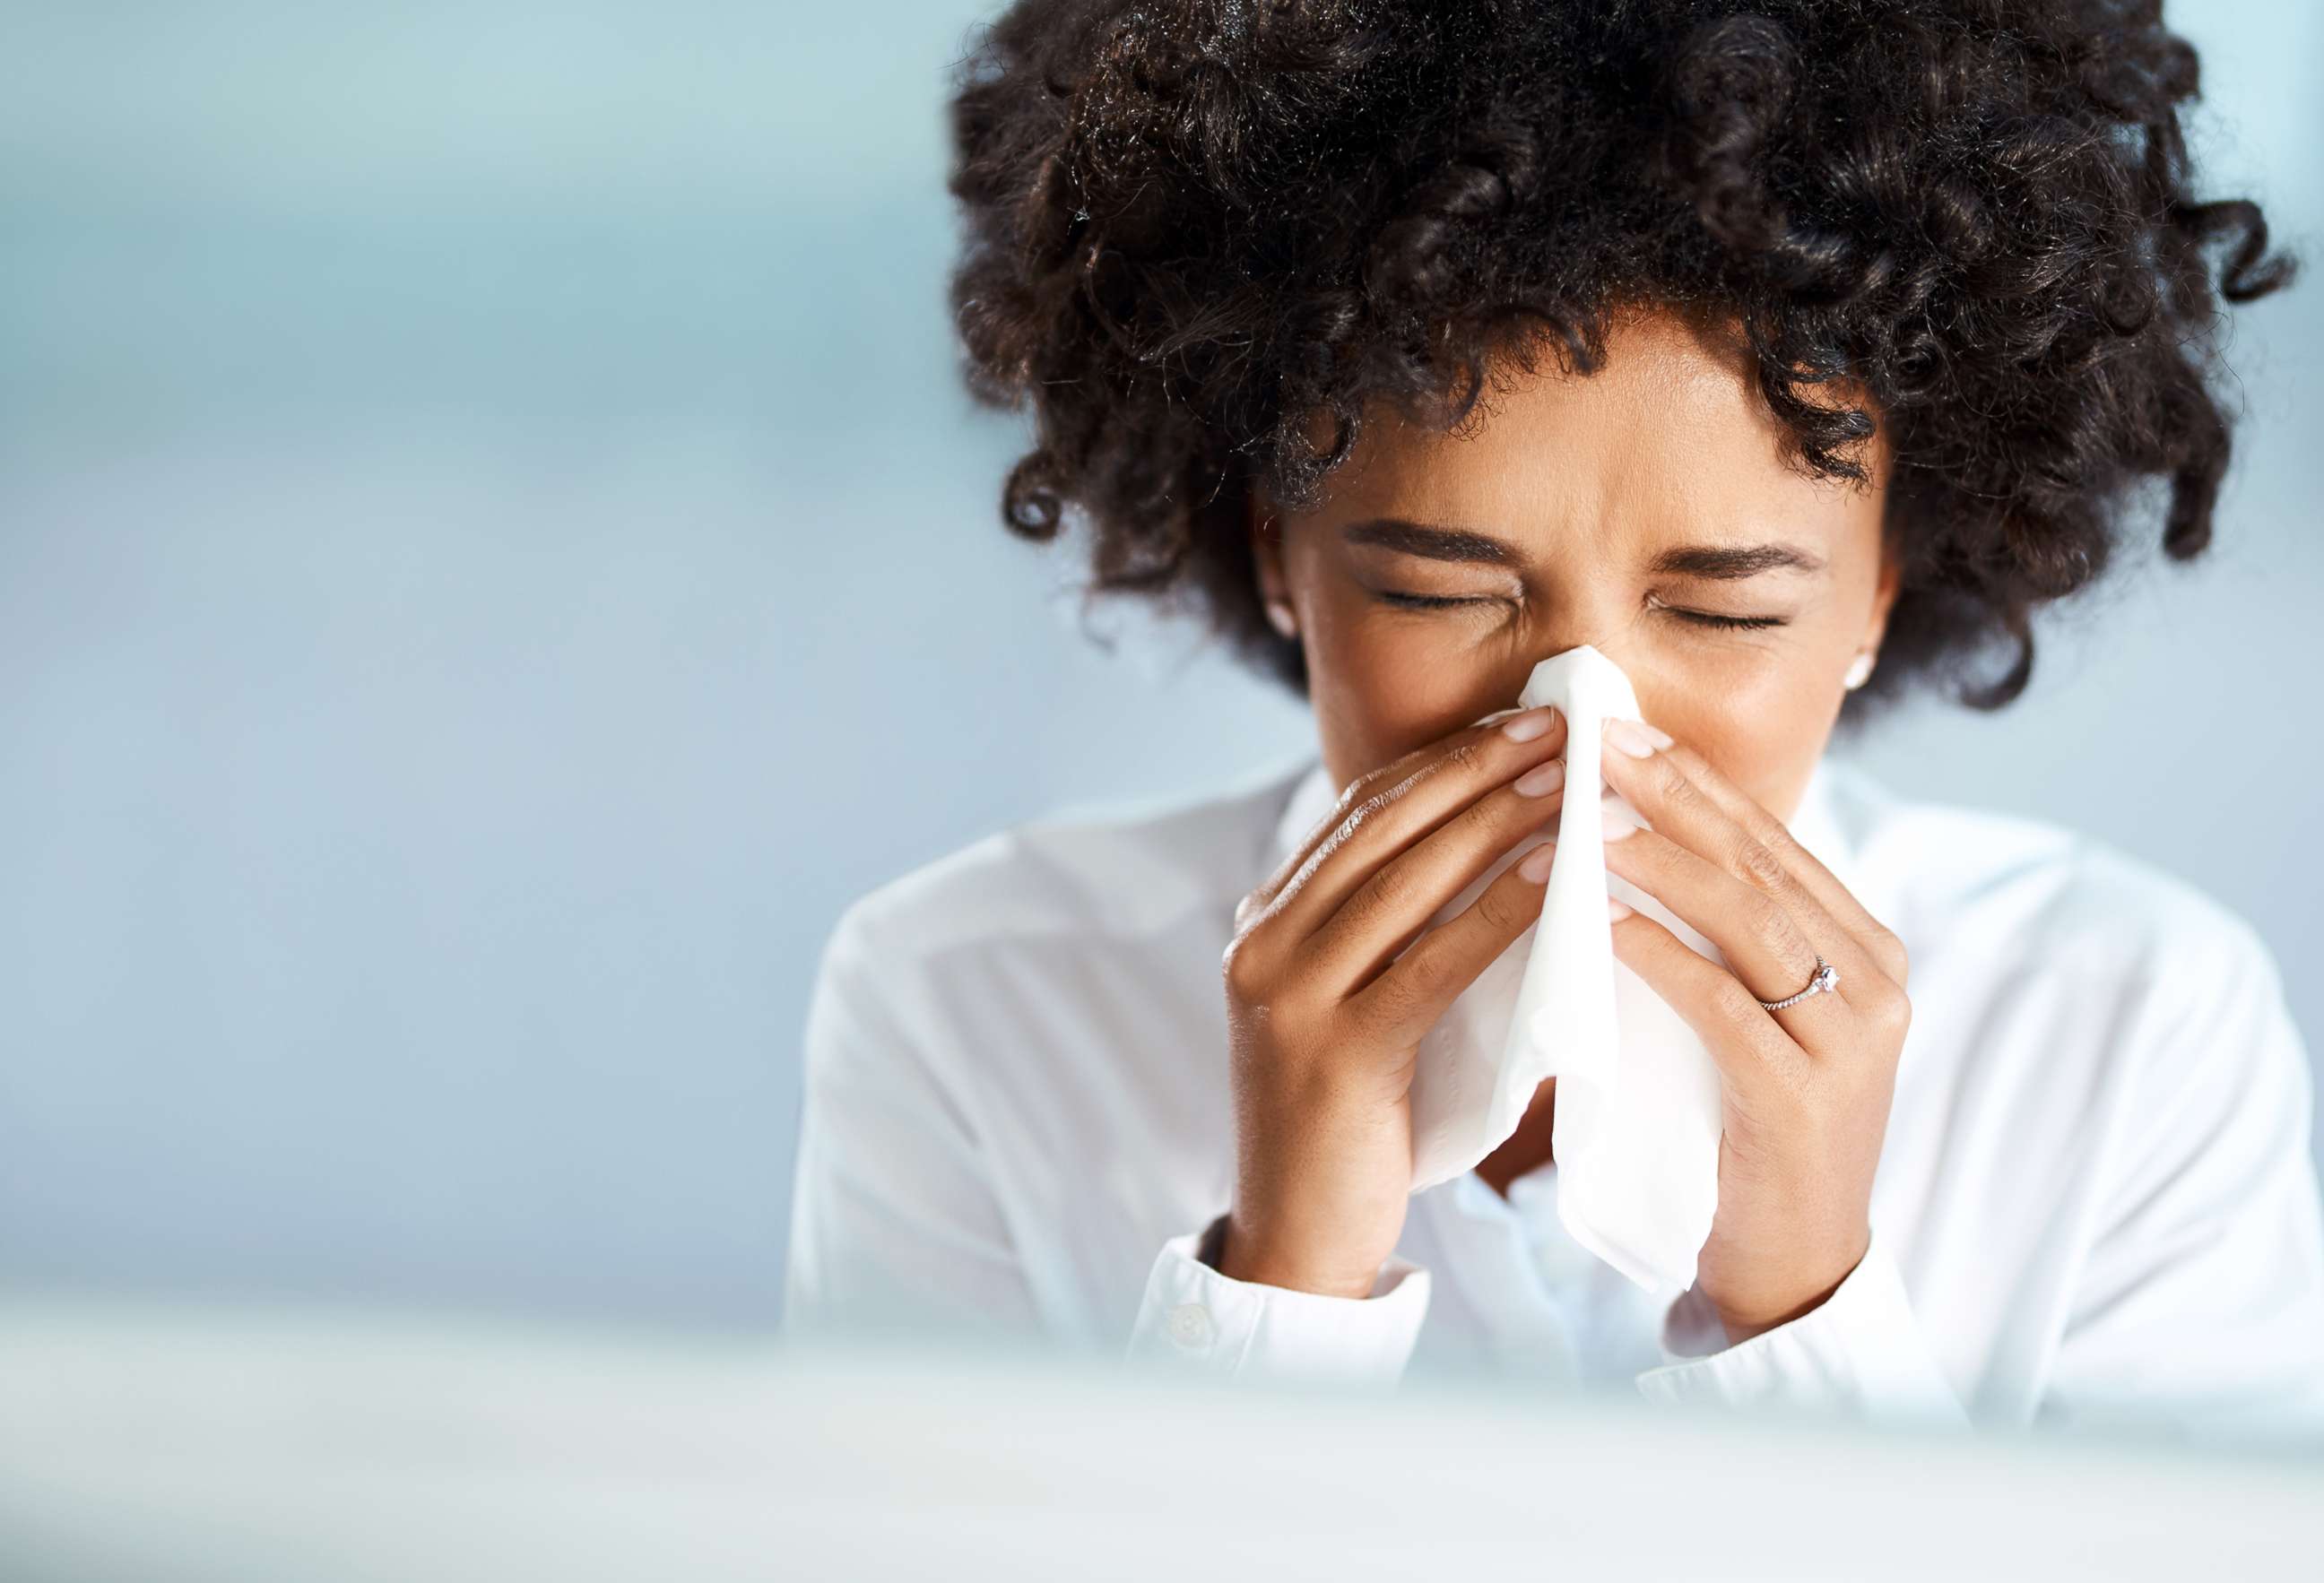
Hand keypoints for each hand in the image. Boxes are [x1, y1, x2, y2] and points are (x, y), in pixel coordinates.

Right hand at [1218, 705, 1571, 1298]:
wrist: (1300, 1240)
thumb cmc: (1355, 1124)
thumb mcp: (1360, 1005)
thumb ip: (1395, 933)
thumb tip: (1496, 848)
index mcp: (1267, 921)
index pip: (1362, 809)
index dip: (1446, 758)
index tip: (1524, 720)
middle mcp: (1264, 943)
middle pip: (1382, 826)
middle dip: (1477, 767)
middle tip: (1562, 725)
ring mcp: (1289, 996)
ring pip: (1406, 881)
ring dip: (1496, 820)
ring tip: (1571, 779)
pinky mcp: (1335, 1052)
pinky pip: (1431, 963)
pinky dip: (1498, 911)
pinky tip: (1555, 877)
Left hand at [1594, 717, 1911, 1343]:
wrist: (1793, 1260)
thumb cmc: (1752, 1126)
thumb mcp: (1756, 1014)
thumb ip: (1730, 937)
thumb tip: (1644, 836)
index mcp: (1869, 949)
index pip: (1775, 842)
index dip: (1697, 782)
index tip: (1623, 731)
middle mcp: (1877, 981)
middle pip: (1763, 864)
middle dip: (1676, 796)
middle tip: (1597, 744)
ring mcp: (1851, 1040)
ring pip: (1749, 921)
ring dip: (1660, 863)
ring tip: (1586, 822)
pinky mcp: (1804, 1097)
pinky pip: (1724, 1005)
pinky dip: (1660, 956)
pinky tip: (1601, 923)